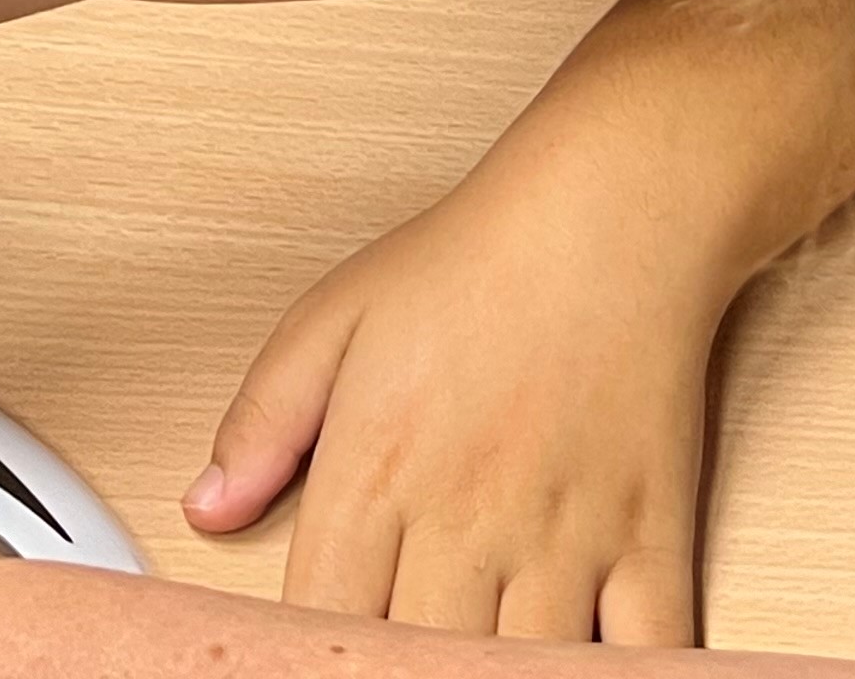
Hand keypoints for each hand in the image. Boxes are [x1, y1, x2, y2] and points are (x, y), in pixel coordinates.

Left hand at [185, 124, 748, 638]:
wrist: (606, 221)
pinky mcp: (650, 547)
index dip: (306, 651)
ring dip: (485, 673)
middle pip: (415, 658)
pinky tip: (577, 668)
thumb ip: (262, 423)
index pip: (321, 615)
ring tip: (464, 656)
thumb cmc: (468, 266)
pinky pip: (644, 656)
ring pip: (518, 670)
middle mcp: (465, 521)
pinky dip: (615, 675)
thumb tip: (204, 508)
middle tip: (386, 655)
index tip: (307, 651)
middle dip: (394, 667)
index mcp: (375, 473)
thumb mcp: (330, 322)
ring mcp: (563, 542)